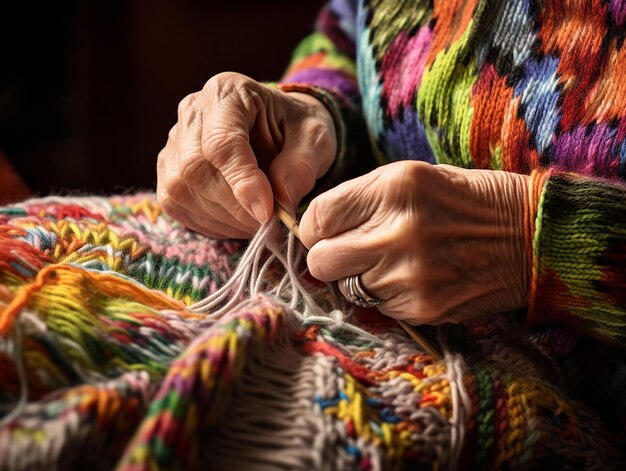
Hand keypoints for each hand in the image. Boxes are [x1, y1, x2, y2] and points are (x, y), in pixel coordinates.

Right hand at [157, 72, 336, 237]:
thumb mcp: (315, 140)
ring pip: (181, 190)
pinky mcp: (167, 169)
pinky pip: (177, 205)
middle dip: (234, 206)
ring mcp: (174, 141)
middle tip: (269, 223)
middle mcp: (192, 112)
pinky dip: (209, 223)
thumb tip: (282, 200)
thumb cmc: (296, 130)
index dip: (243, 183)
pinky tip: (237, 221)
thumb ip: (301, 167)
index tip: (267, 212)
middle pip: (194, 168)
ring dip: (223, 219)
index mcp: (227, 92)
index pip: (221, 142)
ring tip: (257, 221)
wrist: (281, 130)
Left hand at [299, 161, 529, 323]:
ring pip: (347, 288)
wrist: (528, 236)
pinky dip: (388, 295)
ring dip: (362, 277)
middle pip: (320, 261)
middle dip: (328, 257)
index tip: (327, 230)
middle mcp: (397, 233)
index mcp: (393, 189)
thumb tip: (313, 230)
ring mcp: (410, 276)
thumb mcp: (410, 178)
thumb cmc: (463, 201)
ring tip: (397, 261)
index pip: (316, 218)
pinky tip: (417, 277)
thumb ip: (358, 200)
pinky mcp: (422, 308)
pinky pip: (378, 307)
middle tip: (350, 251)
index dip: (315, 227)